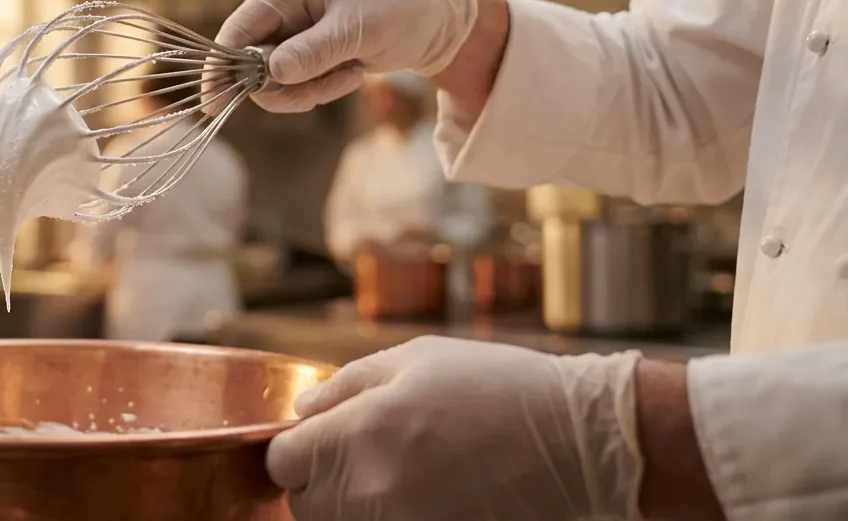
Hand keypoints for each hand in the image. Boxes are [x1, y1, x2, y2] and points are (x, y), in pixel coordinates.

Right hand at [214, 0, 478, 112]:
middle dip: (288, 85)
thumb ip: (314, 52)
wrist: (435, 20)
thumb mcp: (358, 31)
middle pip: (251, 62)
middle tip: (329, 87)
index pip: (238, 28)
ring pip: (273, 80)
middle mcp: (281, 5)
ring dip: (311, 89)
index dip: (222, 67)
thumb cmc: (400, 10)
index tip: (214, 103)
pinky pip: (293, 84)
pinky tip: (352, 72)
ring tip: (351, 75)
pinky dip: (320, 88)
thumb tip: (271, 73)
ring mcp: (290, 29)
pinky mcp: (302, 51)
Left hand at [268, 336, 642, 520]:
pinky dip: (389, 518)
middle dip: (322, 480)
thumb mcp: (416, 359)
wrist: (580, 439)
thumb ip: (346, 385)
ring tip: (400, 475)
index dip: (297, 449)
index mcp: (360, 432)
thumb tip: (302, 412)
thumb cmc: (500, 388)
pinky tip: (425, 497)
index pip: (283, 462)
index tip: (321, 440)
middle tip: (365, 457)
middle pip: (305, 504)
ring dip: (353, 505)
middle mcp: (371, 489)